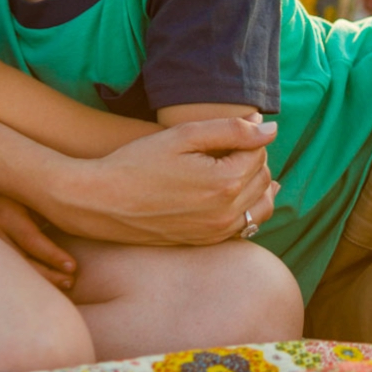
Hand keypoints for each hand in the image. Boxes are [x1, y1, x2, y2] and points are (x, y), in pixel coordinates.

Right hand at [0, 179, 77, 290]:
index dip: (52, 256)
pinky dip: (27, 278)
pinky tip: (45, 285)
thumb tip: (77, 222)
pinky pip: (8, 270)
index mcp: (6, 215)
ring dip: (40, 280)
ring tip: (64, 285)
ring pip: (14, 271)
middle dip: (48, 275)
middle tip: (71, 282)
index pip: (31, 240)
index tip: (73, 267)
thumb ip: (43, 209)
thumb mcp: (24, 193)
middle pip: (22, 262)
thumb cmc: (7, 188)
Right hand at [53, 116, 278, 246]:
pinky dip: (246, 208)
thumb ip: (231, 129)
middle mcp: (227, 213)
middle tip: (224, 146)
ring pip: (261, 206)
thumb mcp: (182, 135)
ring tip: (235, 168)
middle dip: (251, 158)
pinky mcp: (206, 242)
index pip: (260, 152)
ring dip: (255, 185)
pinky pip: (244, 227)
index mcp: (225, 182)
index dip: (246, 136)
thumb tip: (269, 129)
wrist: (102, 201)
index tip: (223, 132)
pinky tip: (230, 195)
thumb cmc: (138, 162)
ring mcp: (217, 232)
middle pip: (263, 178)